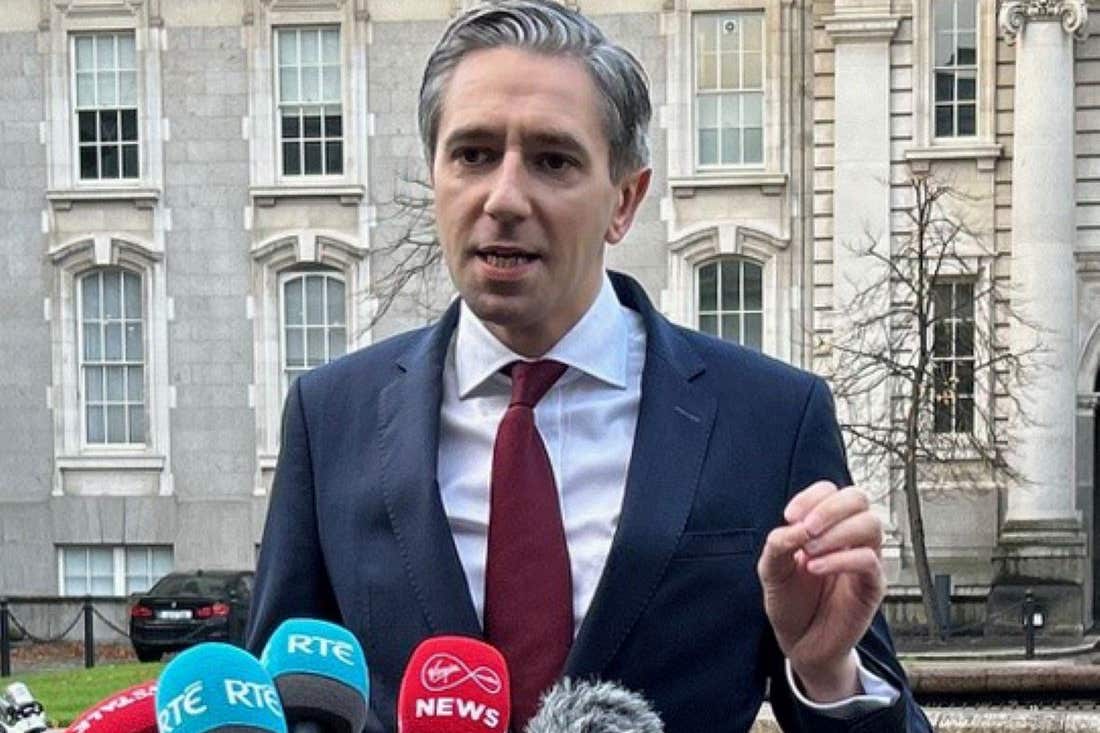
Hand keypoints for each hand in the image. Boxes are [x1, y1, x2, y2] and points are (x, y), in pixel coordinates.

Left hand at [756, 481, 885, 701]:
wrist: (800, 642)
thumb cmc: (790, 602)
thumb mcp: (771, 570)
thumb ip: (778, 545)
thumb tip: (795, 527)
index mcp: (825, 526)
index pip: (830, 490)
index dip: (811, 497)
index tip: (789, 517)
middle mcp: (849, 537)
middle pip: (858, 498)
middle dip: (830, 508)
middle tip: (806, 529)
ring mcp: (865, 559)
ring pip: (871, 524)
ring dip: (837, 532)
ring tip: (809, 552)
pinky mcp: (873, 585)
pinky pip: (870, 560)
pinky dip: (841, 559)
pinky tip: (816, 568)